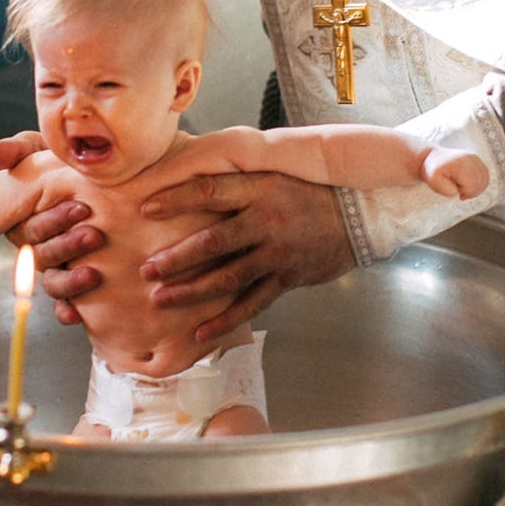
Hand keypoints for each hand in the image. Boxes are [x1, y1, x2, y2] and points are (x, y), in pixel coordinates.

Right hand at [0, 130, 104, 325]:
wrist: (95, 174)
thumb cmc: (59, 163)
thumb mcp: (38, 152)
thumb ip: (14, 151)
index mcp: (30, 220)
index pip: (32, 228)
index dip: (52, 221)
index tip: (79, 208)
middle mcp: (41, 245)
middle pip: (44, 256)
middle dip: (67, 247)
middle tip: (94, 235)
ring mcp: (59, 264)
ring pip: (54, 280)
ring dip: (70, 282)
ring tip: (93, 275)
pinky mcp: (77, 277)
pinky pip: (66, 301)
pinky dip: (67, 310)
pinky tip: (75, 316)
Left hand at [139, 171, 353, 344]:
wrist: (359, 214)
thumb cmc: (309, 191)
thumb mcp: (275, 173)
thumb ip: (239, 181)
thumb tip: (191, 179)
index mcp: (260, 187)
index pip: (209, 191)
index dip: (176, 199)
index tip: (145, 208)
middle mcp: (267, 219)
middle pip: (213, 241)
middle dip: (176, 258)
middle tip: (146, 270)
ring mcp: (278, 252)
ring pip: (228, 277)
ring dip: (191, 291)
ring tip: (160, 299)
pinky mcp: (288, 278)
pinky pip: (252, 303)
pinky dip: (226, 320)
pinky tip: (201, 332)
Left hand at [421, 146, 489, 199]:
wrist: (433, 158)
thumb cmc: (433, 171)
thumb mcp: (433, 182)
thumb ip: (447, 190)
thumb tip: (458, 192)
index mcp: (461, 163)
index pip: (472, 186)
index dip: (465, 192)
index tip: (455, 190)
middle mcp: (471, 158)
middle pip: (480, 183)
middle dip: (471, 190)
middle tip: (458, 189)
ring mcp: (475, 158)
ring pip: (485, 180)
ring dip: (476, 187)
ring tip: (463, 187)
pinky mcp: (478, 160)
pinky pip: (485, 176)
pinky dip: (479, 183)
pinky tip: (469, 184)